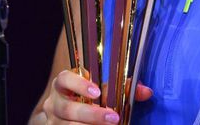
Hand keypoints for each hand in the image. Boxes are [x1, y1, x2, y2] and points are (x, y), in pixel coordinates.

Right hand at [34, 69, 152, 123]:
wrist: (66, 115)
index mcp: (62, 85)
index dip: (79, 84)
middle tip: (114, 118)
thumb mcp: (101, 90)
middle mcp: (53, 103)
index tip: (97, 92)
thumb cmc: (86, 98)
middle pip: (67, 108)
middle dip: (92, 114)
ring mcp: (53, 121)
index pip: (64, 79)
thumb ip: (122, 89)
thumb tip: (147, 92)